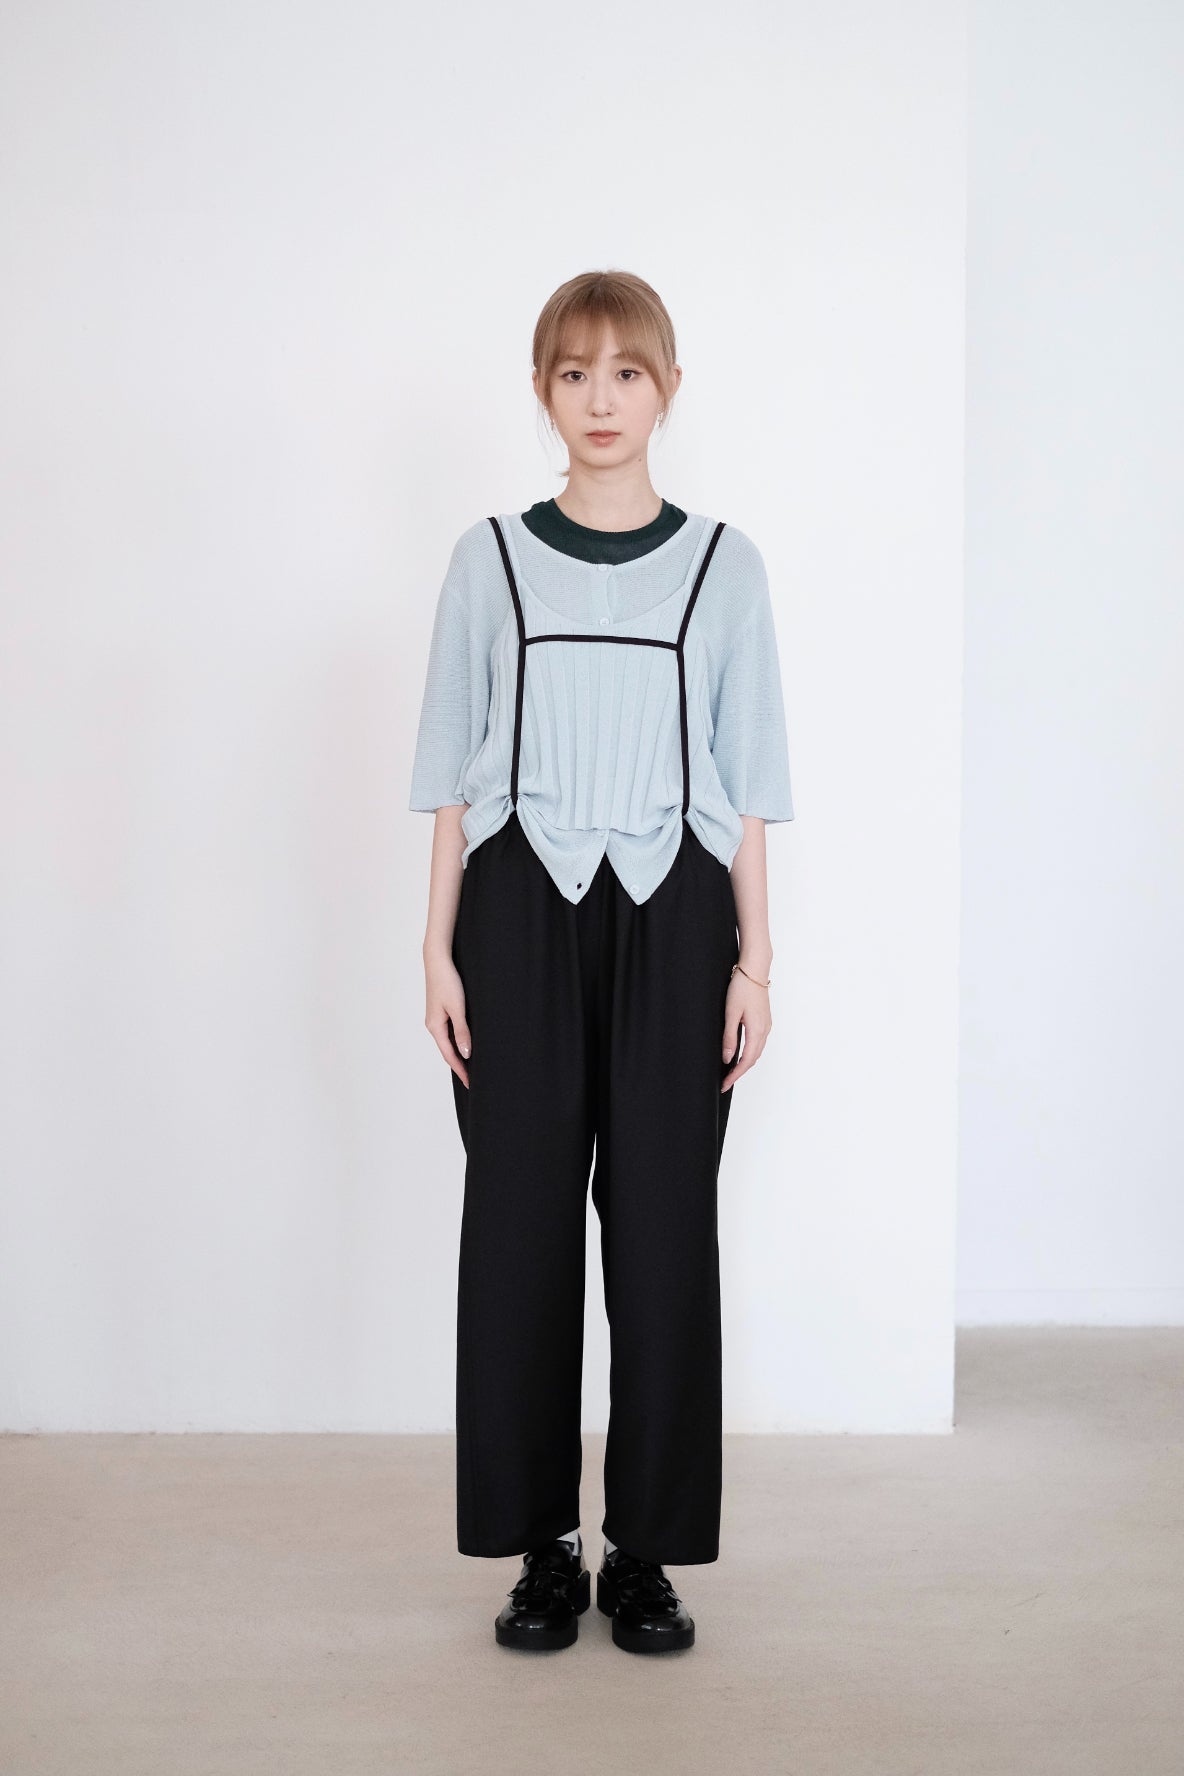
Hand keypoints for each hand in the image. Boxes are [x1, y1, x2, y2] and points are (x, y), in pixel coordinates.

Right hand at [425, 951, 471, 1088]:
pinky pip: (449, 1032)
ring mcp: (436, 1018)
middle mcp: (433, 1025)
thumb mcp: (457, 1008)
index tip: (471, 1084)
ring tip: (471, 1066)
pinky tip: (465, 1044)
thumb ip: (462, 1031)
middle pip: (447, 1051)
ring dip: (459, 1054)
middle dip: (460, 1066)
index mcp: (435, 1027)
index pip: (450, 1055)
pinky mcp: (440, 1011)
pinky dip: (457, 1042)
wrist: (438, 960)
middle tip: (473, 1080)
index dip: (461, 1070)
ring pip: (448, 1042)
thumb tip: (466, 1054)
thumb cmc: (448, 981)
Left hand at [721, 966, 770, 1091]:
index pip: (746, 1061)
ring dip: (745, 1063)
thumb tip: (727, 1059)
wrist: (754, 970)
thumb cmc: (741, 988)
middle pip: (753, 1059)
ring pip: (756, 1051)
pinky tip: (740, 1053)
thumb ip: (729, 1037)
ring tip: (731, 1071)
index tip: (725, 1084)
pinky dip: (749, 1052)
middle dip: (739, 1072)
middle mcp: (765, 1030)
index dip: (735, 1075)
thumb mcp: (731, 1013)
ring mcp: (766, 1025)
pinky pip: (758, 1043)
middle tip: (725, 1082)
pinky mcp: (764, 1020)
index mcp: (757, 1031)